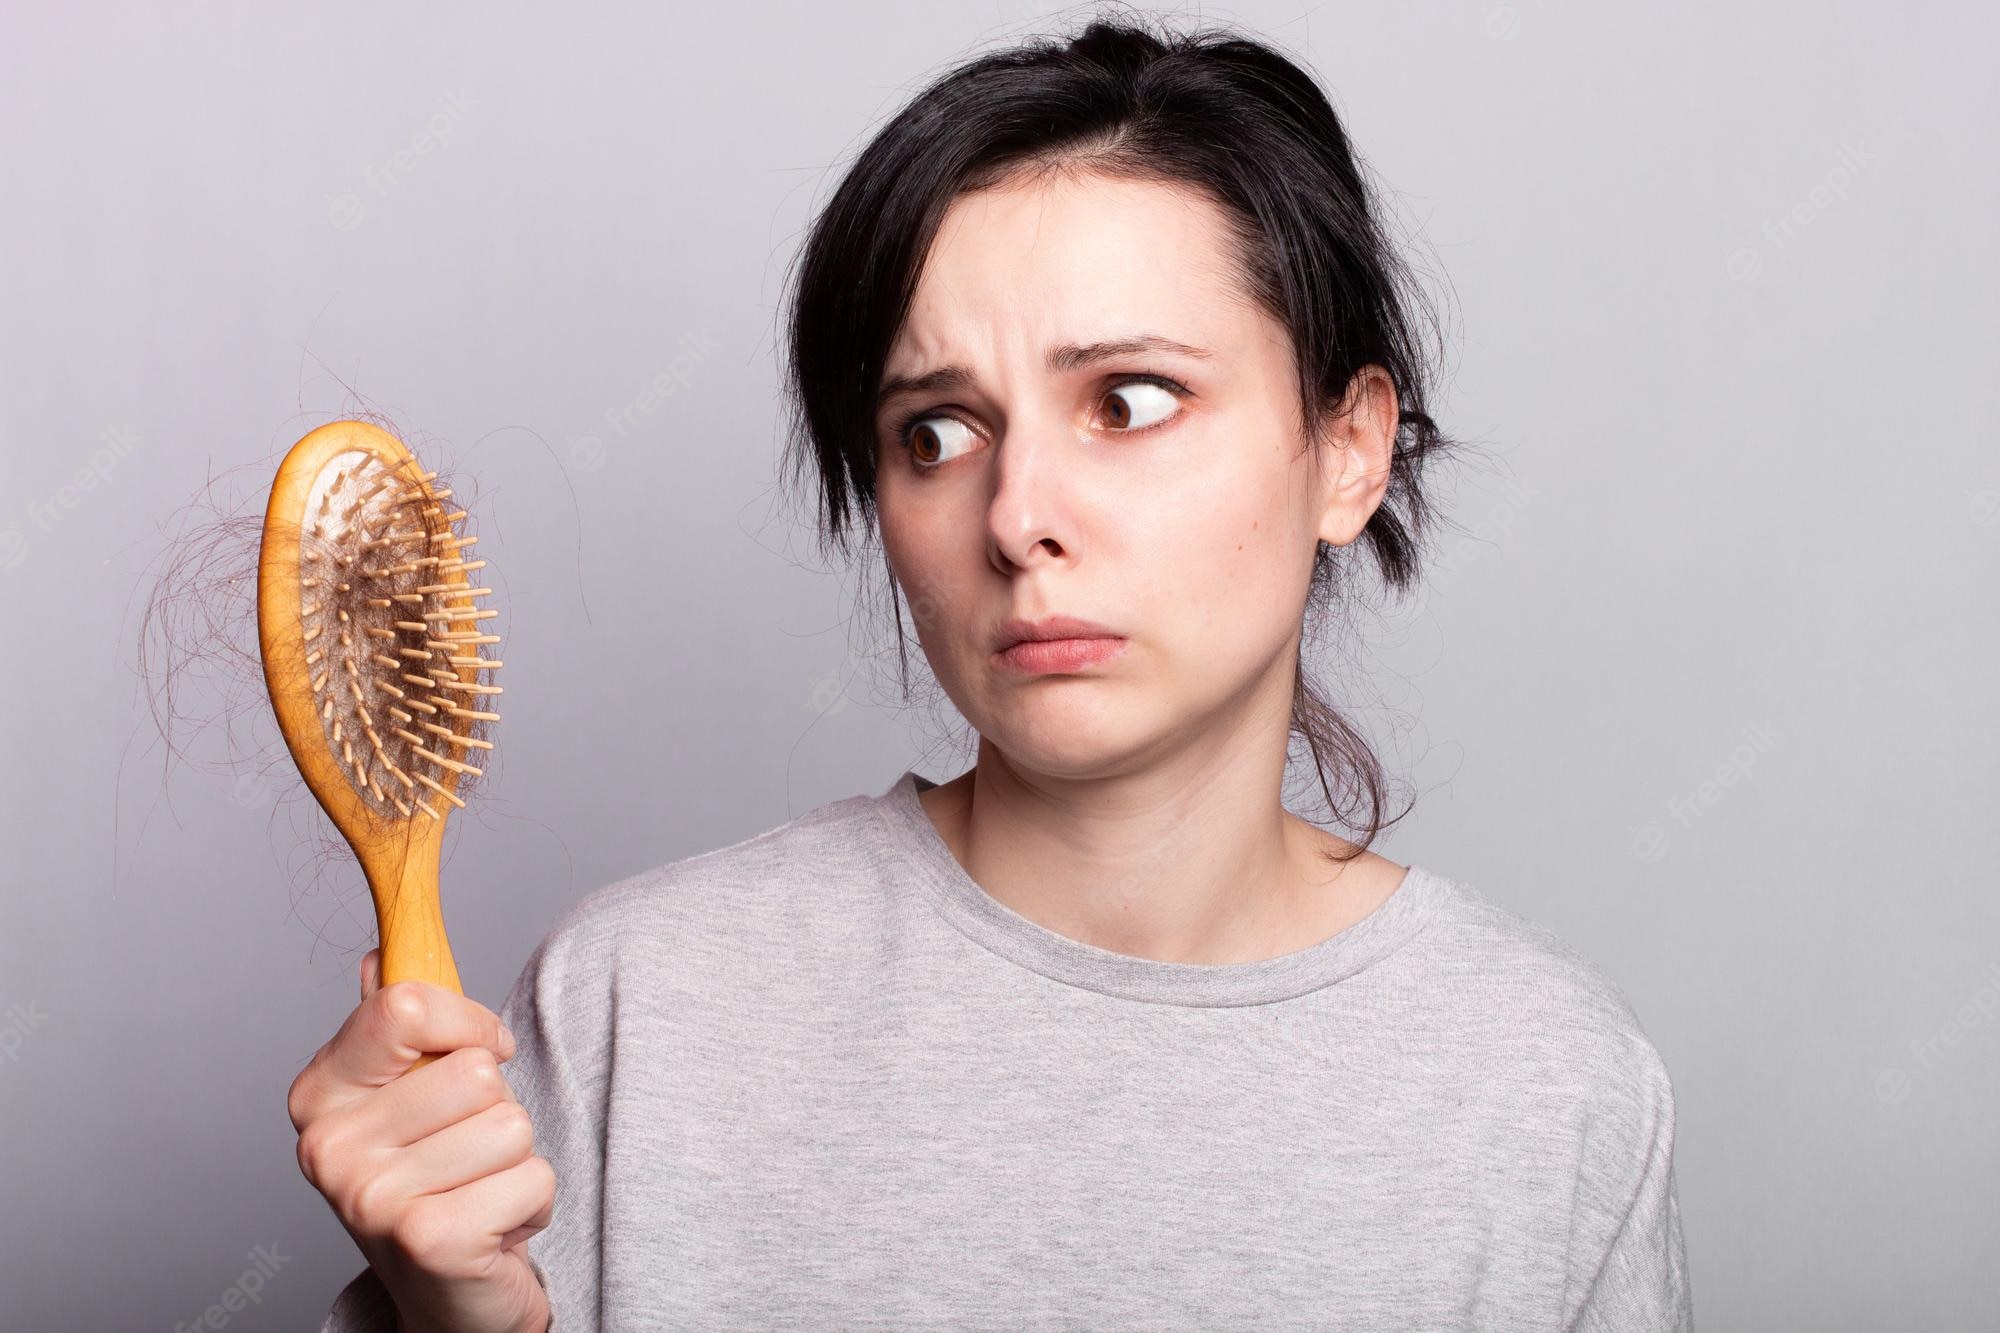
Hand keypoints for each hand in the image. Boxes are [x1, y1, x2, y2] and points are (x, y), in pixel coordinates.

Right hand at [288, 948, 554, 1332]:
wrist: (449, 1294)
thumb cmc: (438, 1176)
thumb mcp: (410, 1092)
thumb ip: (399, 1021)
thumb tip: (381, 951)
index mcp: (318, 1094)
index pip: (406, 1004)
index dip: (468, 1022)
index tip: (481, 1050)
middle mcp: (328, 1147)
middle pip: (475, 1070)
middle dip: (496, 1107)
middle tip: (466, 1152)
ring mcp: (370, 1199)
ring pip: (510, 1122)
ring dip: (515, 1158)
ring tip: (478, 1189)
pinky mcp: (428, 1241)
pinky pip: (532, 1176)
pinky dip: (531, 1202)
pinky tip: (492, 1226)